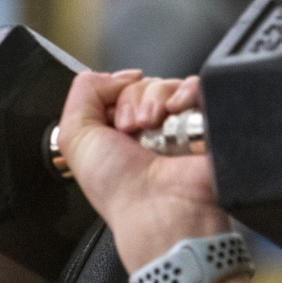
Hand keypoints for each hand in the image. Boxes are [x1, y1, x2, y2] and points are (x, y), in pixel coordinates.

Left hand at [56, 70, 227, 269]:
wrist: (158, 208)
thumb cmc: (118, 188)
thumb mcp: (74, 136)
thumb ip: (82, 92)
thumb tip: (117, 75)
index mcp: (115, 134)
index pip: (114, 89)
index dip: (110, 95)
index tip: (111, 121)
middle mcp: (147, 130)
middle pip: (141, 83)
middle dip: (131, 100)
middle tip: (131, 129)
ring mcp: (178, 127)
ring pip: (167, 83)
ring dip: (154, 99)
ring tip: (153, 127)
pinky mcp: (206, 123)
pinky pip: (199, 88)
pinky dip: (186, 91)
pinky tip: (176, 111)